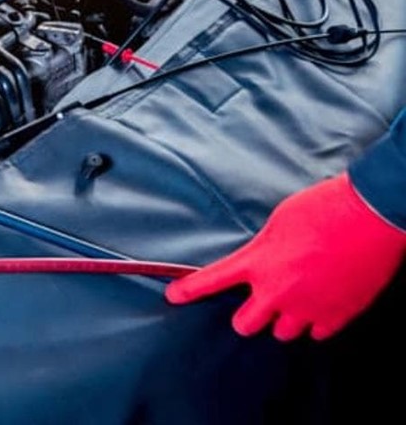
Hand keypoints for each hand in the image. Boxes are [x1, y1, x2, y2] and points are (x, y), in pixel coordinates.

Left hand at [166, 173, 405, 340]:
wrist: (369, 215)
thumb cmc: (323, 208)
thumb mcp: (279, 220)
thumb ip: (264, 246)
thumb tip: (263, 257)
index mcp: (258, 262)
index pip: (211, 281)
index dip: (188, 291)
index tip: (173, 297)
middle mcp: (278, 290)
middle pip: (246, 325)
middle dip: (248, 315)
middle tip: (256, 301)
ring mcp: (308, 307)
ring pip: (282, 333)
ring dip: (283, 319)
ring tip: (294, 299)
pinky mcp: (337, 316)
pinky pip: (317, 334)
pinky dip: (315, 323)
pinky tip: (319, 304)